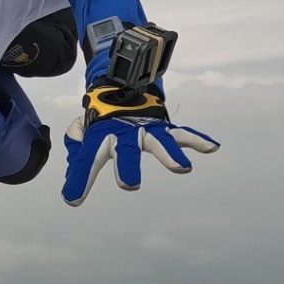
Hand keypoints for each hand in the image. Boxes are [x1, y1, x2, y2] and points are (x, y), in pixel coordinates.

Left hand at [61, 85, 218, 204]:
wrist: (119, 84)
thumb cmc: (100, 117)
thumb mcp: (82, 128)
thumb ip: (75, 144)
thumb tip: (75, 159)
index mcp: (100, 136)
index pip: (86, 160)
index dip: (78, 179)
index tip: (71, 199)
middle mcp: (123, 133)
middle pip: (125, 151)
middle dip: (127, 167)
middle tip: (129, 186)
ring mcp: (145, 129)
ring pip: (157, 142)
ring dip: (169, 155)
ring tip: (182, 168)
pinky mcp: (162, 126)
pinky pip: (181, 133)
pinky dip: (196, 139)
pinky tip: (212, 147)